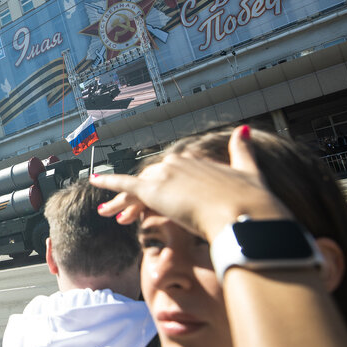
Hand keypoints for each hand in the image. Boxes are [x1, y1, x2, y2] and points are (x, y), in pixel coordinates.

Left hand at [90, 126, 291, 241]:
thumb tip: (243, 130)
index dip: (161, 192)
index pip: (170, 177)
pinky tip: (94, 182)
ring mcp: (165, 174)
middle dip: (137, 199)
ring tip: (109, 213)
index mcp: (196, 161)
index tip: (158, 205)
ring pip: (136, 188)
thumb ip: (243, 151)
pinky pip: (125, 184)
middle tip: (126, 216)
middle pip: (150, 182)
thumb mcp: (250, 172)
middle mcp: (178, 163)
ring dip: (122, 201)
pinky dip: (108, 182)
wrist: (243, 214)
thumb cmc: (251, 200)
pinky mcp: (154, 189)